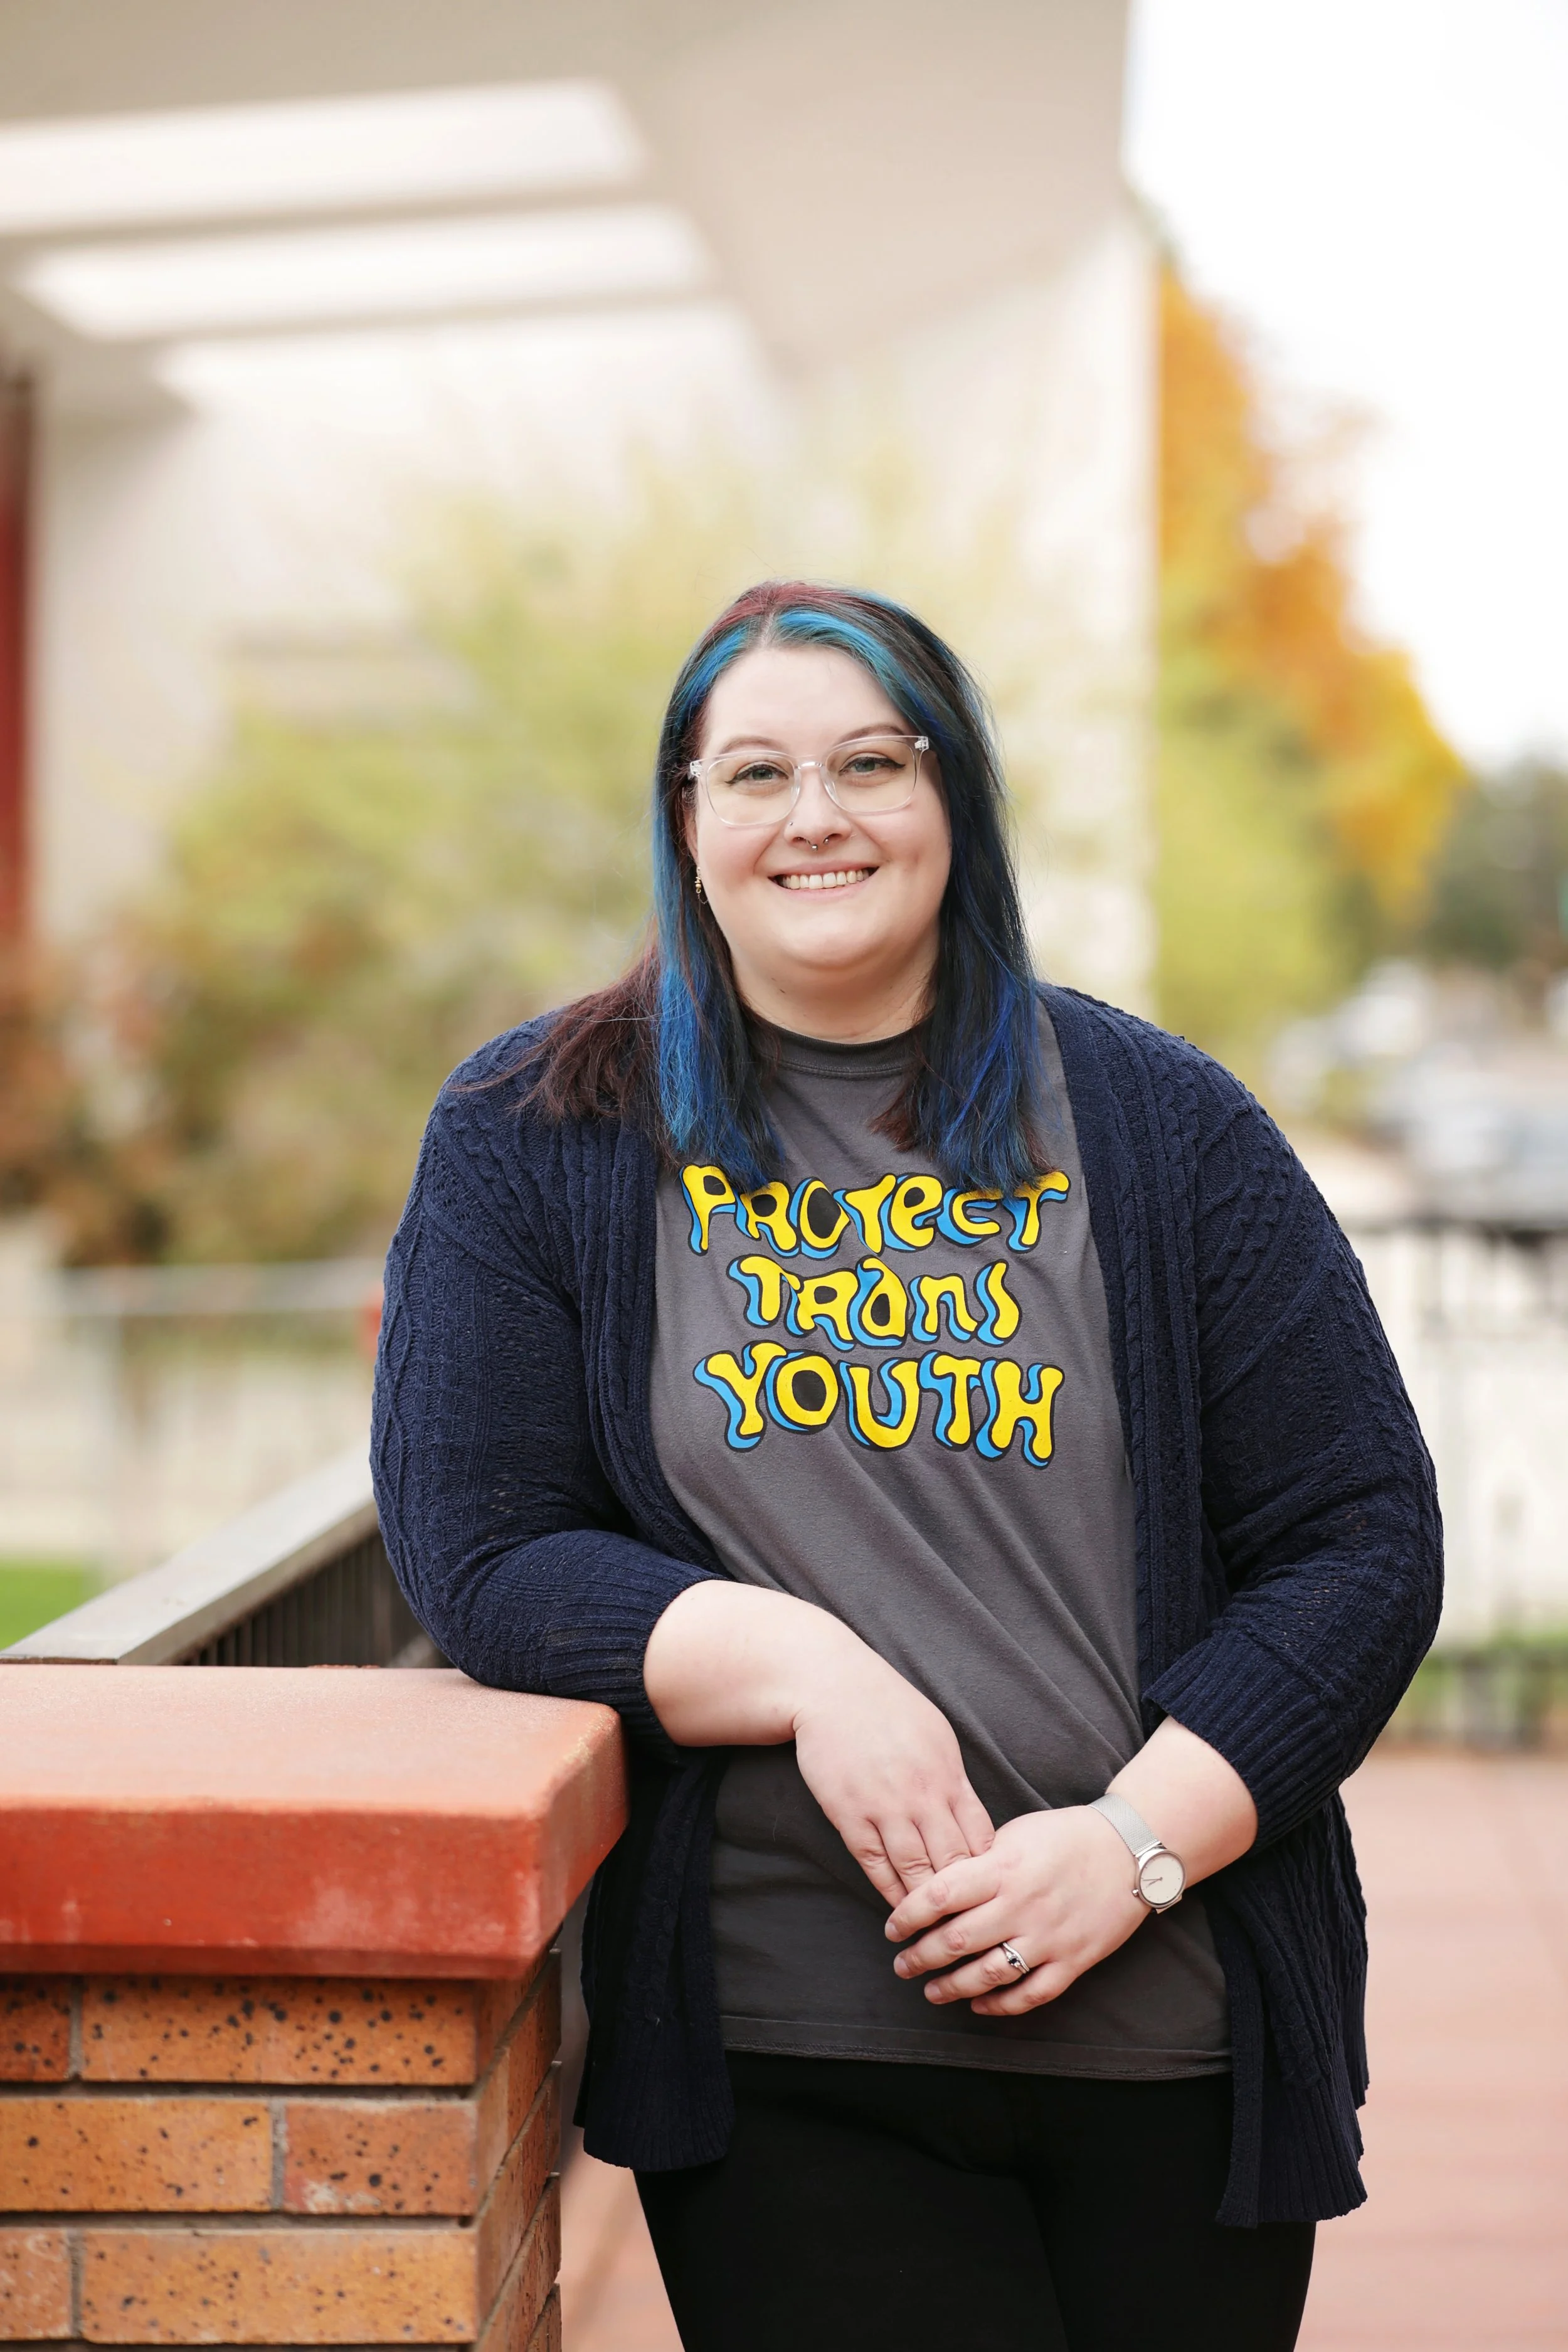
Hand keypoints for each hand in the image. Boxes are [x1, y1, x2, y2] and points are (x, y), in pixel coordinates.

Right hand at [644, 1582, 992, 1905]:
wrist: (830, 1685)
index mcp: (949, 1774)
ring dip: (927, 1906)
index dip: (989, 1874)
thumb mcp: (936, 1734)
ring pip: (915, 1871)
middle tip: (972, 1930)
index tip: (993, 1897)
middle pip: (953, 1863)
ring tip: (936, 1933)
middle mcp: (922, 1795)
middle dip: (965, 1900)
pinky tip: (898, 1909)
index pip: (981, 1839)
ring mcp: (884, 1807)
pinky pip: (875, 1864)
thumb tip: (970, 1819)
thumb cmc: (887, 1707)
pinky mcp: (849, 1814)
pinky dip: (889, 1891)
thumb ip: (953, 1778)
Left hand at [884, 1804, 1142, 2013]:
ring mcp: (1049, 1936)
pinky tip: (979, 2005)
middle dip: (920, 1957)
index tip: (892, 1927)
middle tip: (902, 1964)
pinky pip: (1031, 1994)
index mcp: (1003, 1867)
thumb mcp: (1015, 1834)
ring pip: (990, 1974)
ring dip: (953, 1987)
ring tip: (932, 1991)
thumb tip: (939, 1885)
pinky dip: (1001, 2005)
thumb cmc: (1066, 1836)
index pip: (940, 1895)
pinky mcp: (1073, 1960)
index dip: (908, 1915)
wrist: (1129, 1851)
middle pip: (957, 1940)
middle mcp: (1022, 1905)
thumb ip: (979, 1861)